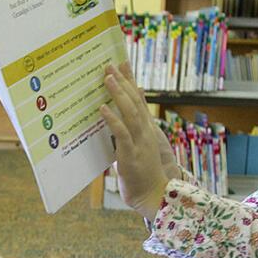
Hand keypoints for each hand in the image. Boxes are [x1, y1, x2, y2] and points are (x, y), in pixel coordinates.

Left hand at [116, 60, 183, 182]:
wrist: (153, 194)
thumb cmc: (142, 172)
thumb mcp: (140, 146)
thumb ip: (135, 128)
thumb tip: (125, 116)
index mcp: (146, 129)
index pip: (139, 99)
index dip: (131, 80)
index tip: (123, 63)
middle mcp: (145, 132)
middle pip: (135, 101)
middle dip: (123, 81)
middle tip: (110, 64)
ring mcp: (140, 143)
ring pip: (130, 113)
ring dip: (118, 94)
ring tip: (107, 78)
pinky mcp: (131, 155)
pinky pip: (122, 133)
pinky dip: (113, 119)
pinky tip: (103, 108)